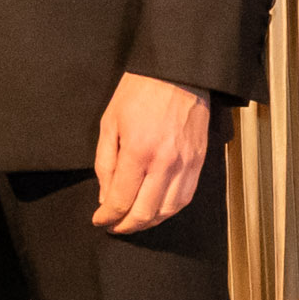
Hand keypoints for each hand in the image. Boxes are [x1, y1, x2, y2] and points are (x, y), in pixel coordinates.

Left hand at [93, 72, 213, 234]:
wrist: (178, 73)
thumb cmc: (140, 91)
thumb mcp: (110, 123)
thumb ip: (105, 164)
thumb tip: (106, 196)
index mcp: (138, 151)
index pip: (121, 200)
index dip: (107, 216)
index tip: (99, 220)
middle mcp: (164, 163)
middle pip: (144, 212)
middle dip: (125, 226)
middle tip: (114, 226)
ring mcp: (185, 164)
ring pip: (167, 211)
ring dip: (148, 222)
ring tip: (133, 222)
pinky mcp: (199, 162)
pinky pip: (185, 197)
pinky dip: (169, 210)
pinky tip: (157, 210)